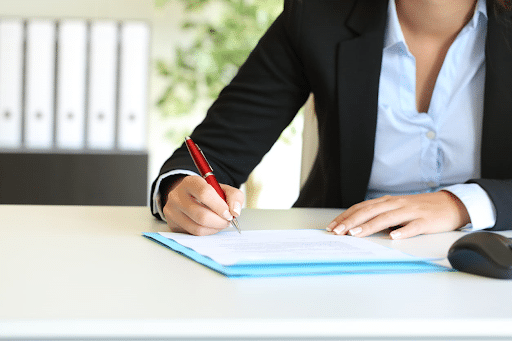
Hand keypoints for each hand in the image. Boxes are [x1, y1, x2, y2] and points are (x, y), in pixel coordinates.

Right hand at [162, 175, 243, 235]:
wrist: (187, 197)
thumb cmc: (207, 193)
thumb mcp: (222, 189)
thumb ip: (234, 196)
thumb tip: (235, 212)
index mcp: (190, 182)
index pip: (205, 194)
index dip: (219, 206)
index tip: (229, 213)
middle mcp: (177, 196)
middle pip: (201, 215)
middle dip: (219, 221)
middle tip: (227, 221)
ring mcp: (172, 211)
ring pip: (197, 228)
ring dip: (214, 229)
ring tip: (220, 224)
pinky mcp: (172, 224)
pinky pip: (192, 234)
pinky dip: (206, 233)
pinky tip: (211, 226)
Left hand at [326, 191, 470, 238]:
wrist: (449, 204)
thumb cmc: (418, 209)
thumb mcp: (396, 209)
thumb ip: (379, 215)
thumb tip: (355, 227)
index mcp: (387, 201)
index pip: (361, 208)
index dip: (346, 216)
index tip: (332, 227)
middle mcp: (396, 204)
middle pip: (370, 211)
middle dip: (352, 222)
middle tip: (338, 232)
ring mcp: (411, 211)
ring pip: (387, 218)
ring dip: (370, 226)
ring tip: (356, 234)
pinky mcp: (426, 221)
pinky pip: (414, 226)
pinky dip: (404, 231)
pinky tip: (394, 237)